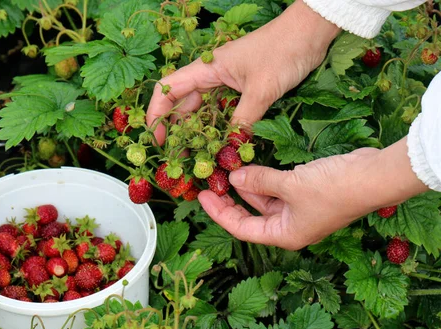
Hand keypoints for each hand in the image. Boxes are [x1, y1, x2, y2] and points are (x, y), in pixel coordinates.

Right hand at [146, 1, 340, 143]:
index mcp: (207, 68)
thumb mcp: (262, 90)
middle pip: (182, 103)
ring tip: (195, 156)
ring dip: (198, 131)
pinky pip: (222, 110)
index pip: (168, 89)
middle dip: (177, 130)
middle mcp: (211, 74)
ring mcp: (226, 81)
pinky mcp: (242, 88)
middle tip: (178, 157)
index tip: (157, 138)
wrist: (311, 31)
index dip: (157, 114)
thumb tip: (230, 148)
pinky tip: (219, 143)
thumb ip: (244, 120)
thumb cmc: (283, 51)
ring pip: (202, 109)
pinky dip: (218, 127)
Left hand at [198, 138, 428, 249]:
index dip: (219, 213)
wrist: (372, 176)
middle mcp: (290, 226)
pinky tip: (249, 166)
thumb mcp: (289, 184)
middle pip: (250, 216)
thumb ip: (259, 180)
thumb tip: (233, 176)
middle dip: (230, 200)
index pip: (242, 229)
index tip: (201, 197)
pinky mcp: (306, 194)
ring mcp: (299, 210)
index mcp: (285, 234)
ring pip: (263, 200)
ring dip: (246, 186)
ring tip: (226, 169)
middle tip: (210, 183)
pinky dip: (263, 179)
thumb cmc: (332, 188)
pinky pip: (276, 189)